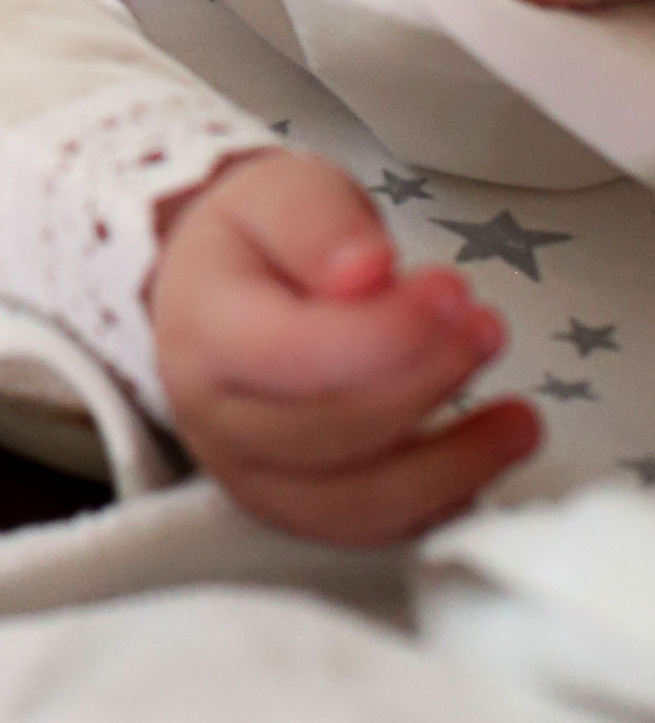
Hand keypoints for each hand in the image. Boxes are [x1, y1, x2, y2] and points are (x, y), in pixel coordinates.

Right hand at [149, 147, 534, 541]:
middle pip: (330, 430)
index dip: (384, 333)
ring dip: (454, 464)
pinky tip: (483, 459)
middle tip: (486, 329)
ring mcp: (251, 477)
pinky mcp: (295, 512)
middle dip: (427, 383)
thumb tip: (366, 268)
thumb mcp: (279, 191)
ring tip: (522, 419)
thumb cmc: (258, 239)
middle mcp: (213, 419)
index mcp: (201, 329)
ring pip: (357, 501)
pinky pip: (375, 531)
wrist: (216, 289)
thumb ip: (318, 221)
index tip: (453, 290)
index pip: (292, 352)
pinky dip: (440, 504)